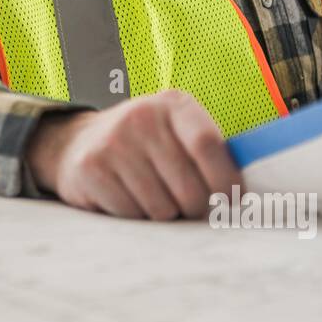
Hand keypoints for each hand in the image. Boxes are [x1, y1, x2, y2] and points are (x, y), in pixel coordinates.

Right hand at [25, 90, 239, 219]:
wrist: (77, 142)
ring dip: (161, 214)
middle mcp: (142, 116)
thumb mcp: (176, 132)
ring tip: (150, 196)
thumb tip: (244, 194)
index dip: (225, 181)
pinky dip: (133, 216)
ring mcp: (113, 141)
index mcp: (173, 104)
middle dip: (193, 208)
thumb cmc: (145, 146)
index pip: (209, 145)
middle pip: (188, 187)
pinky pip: (130, 214)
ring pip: (161, 208)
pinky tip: (124, 196)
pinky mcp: (90, 167)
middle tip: (184, 204)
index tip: (231, 200)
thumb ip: (208, 153)